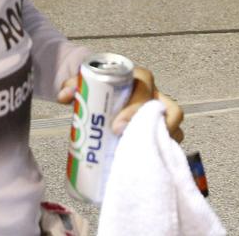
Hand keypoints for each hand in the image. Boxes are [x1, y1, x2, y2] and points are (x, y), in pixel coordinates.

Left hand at [58, 66, 184, 141]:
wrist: (106, 87)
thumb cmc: (100, 86)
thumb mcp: (86, 82)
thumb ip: (74, 86)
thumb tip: (64, 96)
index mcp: (138, 78)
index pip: (144, 86)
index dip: (134, 107)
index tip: (116, 126)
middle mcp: (155, 92)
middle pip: (165, 106)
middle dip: (149, 126)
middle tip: (126, 142)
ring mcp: (161, 109)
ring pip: (174, 120)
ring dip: (165, 135)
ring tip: (145, 153)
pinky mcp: (162, 125)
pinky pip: (173, 135)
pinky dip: (166, 146)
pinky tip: (152, 159)